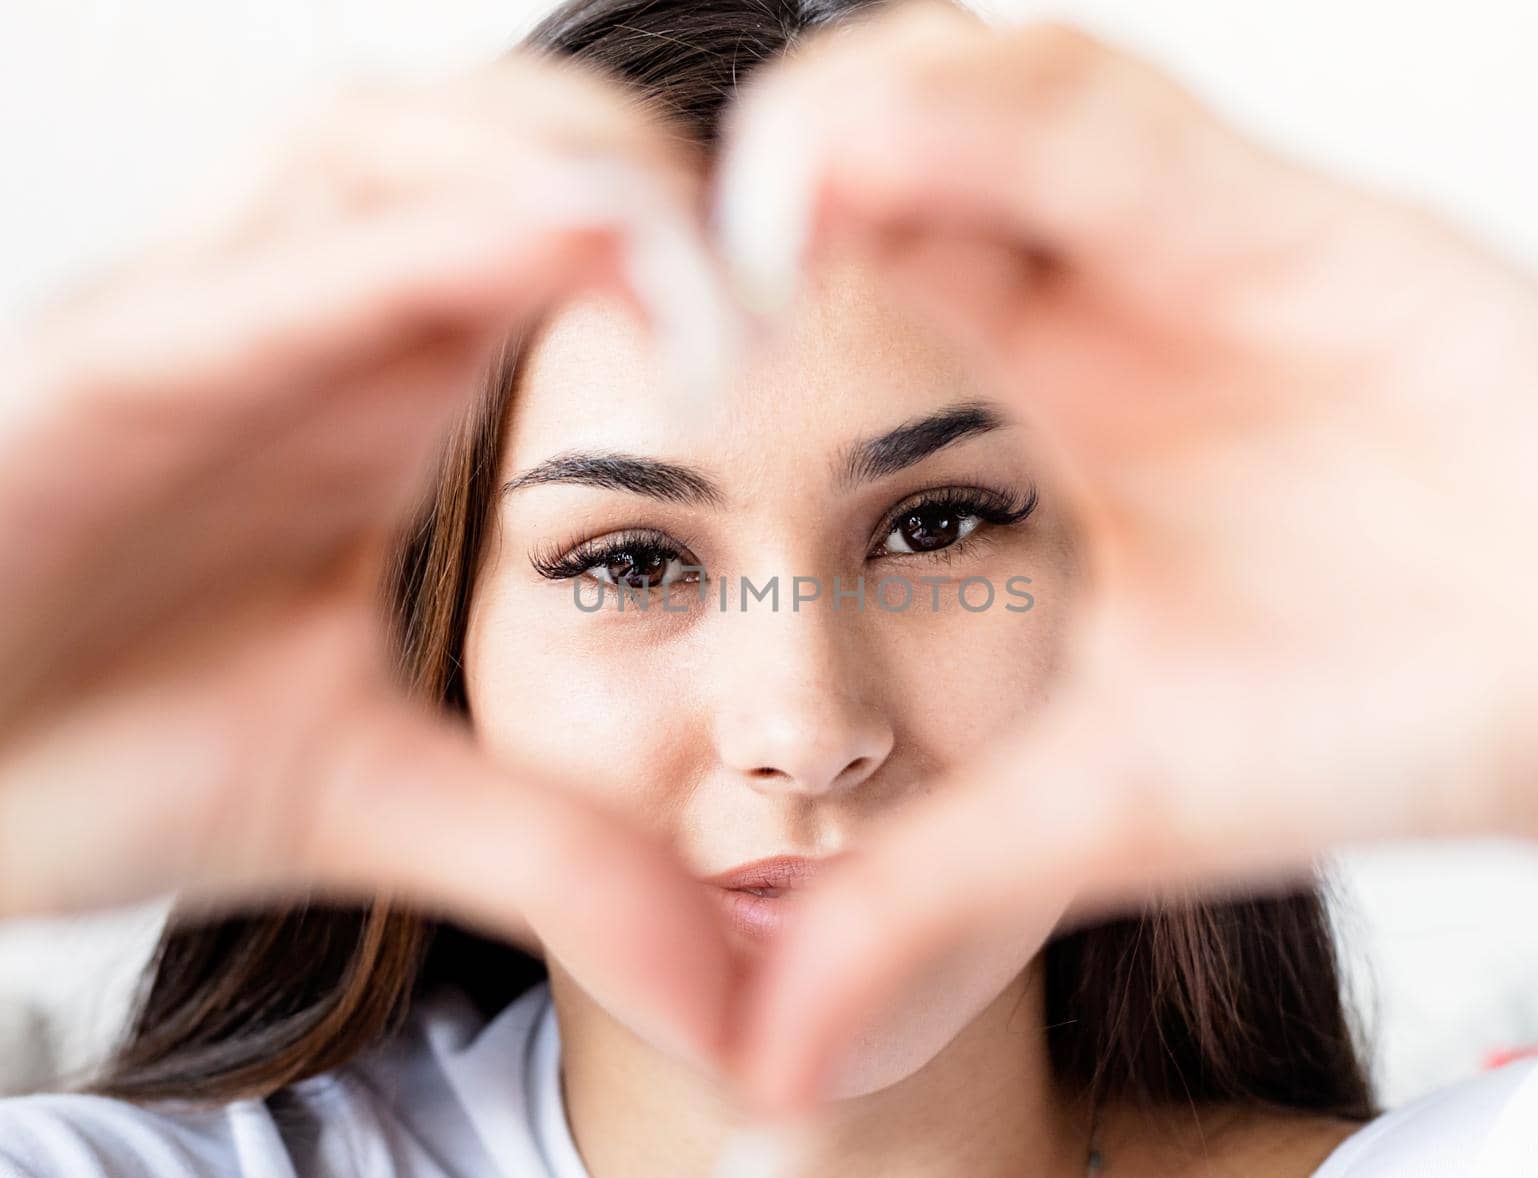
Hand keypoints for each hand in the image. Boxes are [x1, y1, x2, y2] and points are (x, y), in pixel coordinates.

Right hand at [0, 56, 738, 1069]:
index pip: (556, 241)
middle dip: (640, 161)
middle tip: (790, 245)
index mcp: (381, 388)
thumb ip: (557, 862)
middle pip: (490, 144)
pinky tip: (541, 240)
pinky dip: (405, 245)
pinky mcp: (94, 370)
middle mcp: (301, 327)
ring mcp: (196, 327)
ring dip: (546, 162)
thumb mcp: (378, 800)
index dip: (695, 249)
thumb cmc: (101, 752)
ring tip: (691, 239)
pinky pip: (263, 274)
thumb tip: (733, 1003)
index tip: (817, 316)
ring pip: (380, 149)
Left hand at [712, 0, 1537, 1111]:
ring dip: (869, 118)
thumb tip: (766, 1066)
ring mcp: (1177, 249)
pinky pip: (1113, 116)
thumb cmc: (1358, 733)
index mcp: (1026, 430)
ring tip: (779, 184)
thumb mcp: (1099, 812)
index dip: (734, 306)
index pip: (841, 305)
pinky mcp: (1283, 213)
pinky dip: (1002, 110)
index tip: (660, 354)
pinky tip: (896, 130)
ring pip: (987, 101)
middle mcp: (1088, 320)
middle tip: (671, 236)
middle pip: (890, 169)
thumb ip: (925, 902)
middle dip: (782, 181)